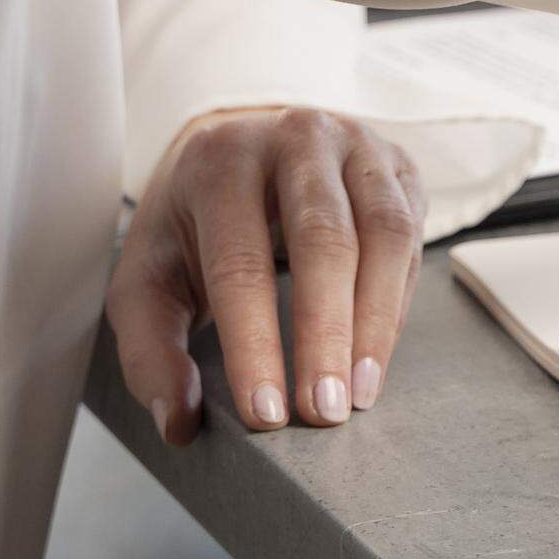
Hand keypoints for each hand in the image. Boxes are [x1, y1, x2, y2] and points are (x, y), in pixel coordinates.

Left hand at [106, 106, 424, 443]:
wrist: (241, 151)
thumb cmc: (192, 226)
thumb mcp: (146, 282)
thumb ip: (150, 353)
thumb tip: (179, 421)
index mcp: (222, 160)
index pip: (240, 261)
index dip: (255, 343)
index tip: (265, 415)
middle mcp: (296, 137)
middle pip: (324, 240)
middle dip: (327, 335)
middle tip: (325, 413)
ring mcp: (357, 145)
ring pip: (385, 233)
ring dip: (376, 323)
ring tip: (360, 395)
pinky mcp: (399, 165)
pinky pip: (413, 238)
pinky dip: (397, 305)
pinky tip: (375, 358)